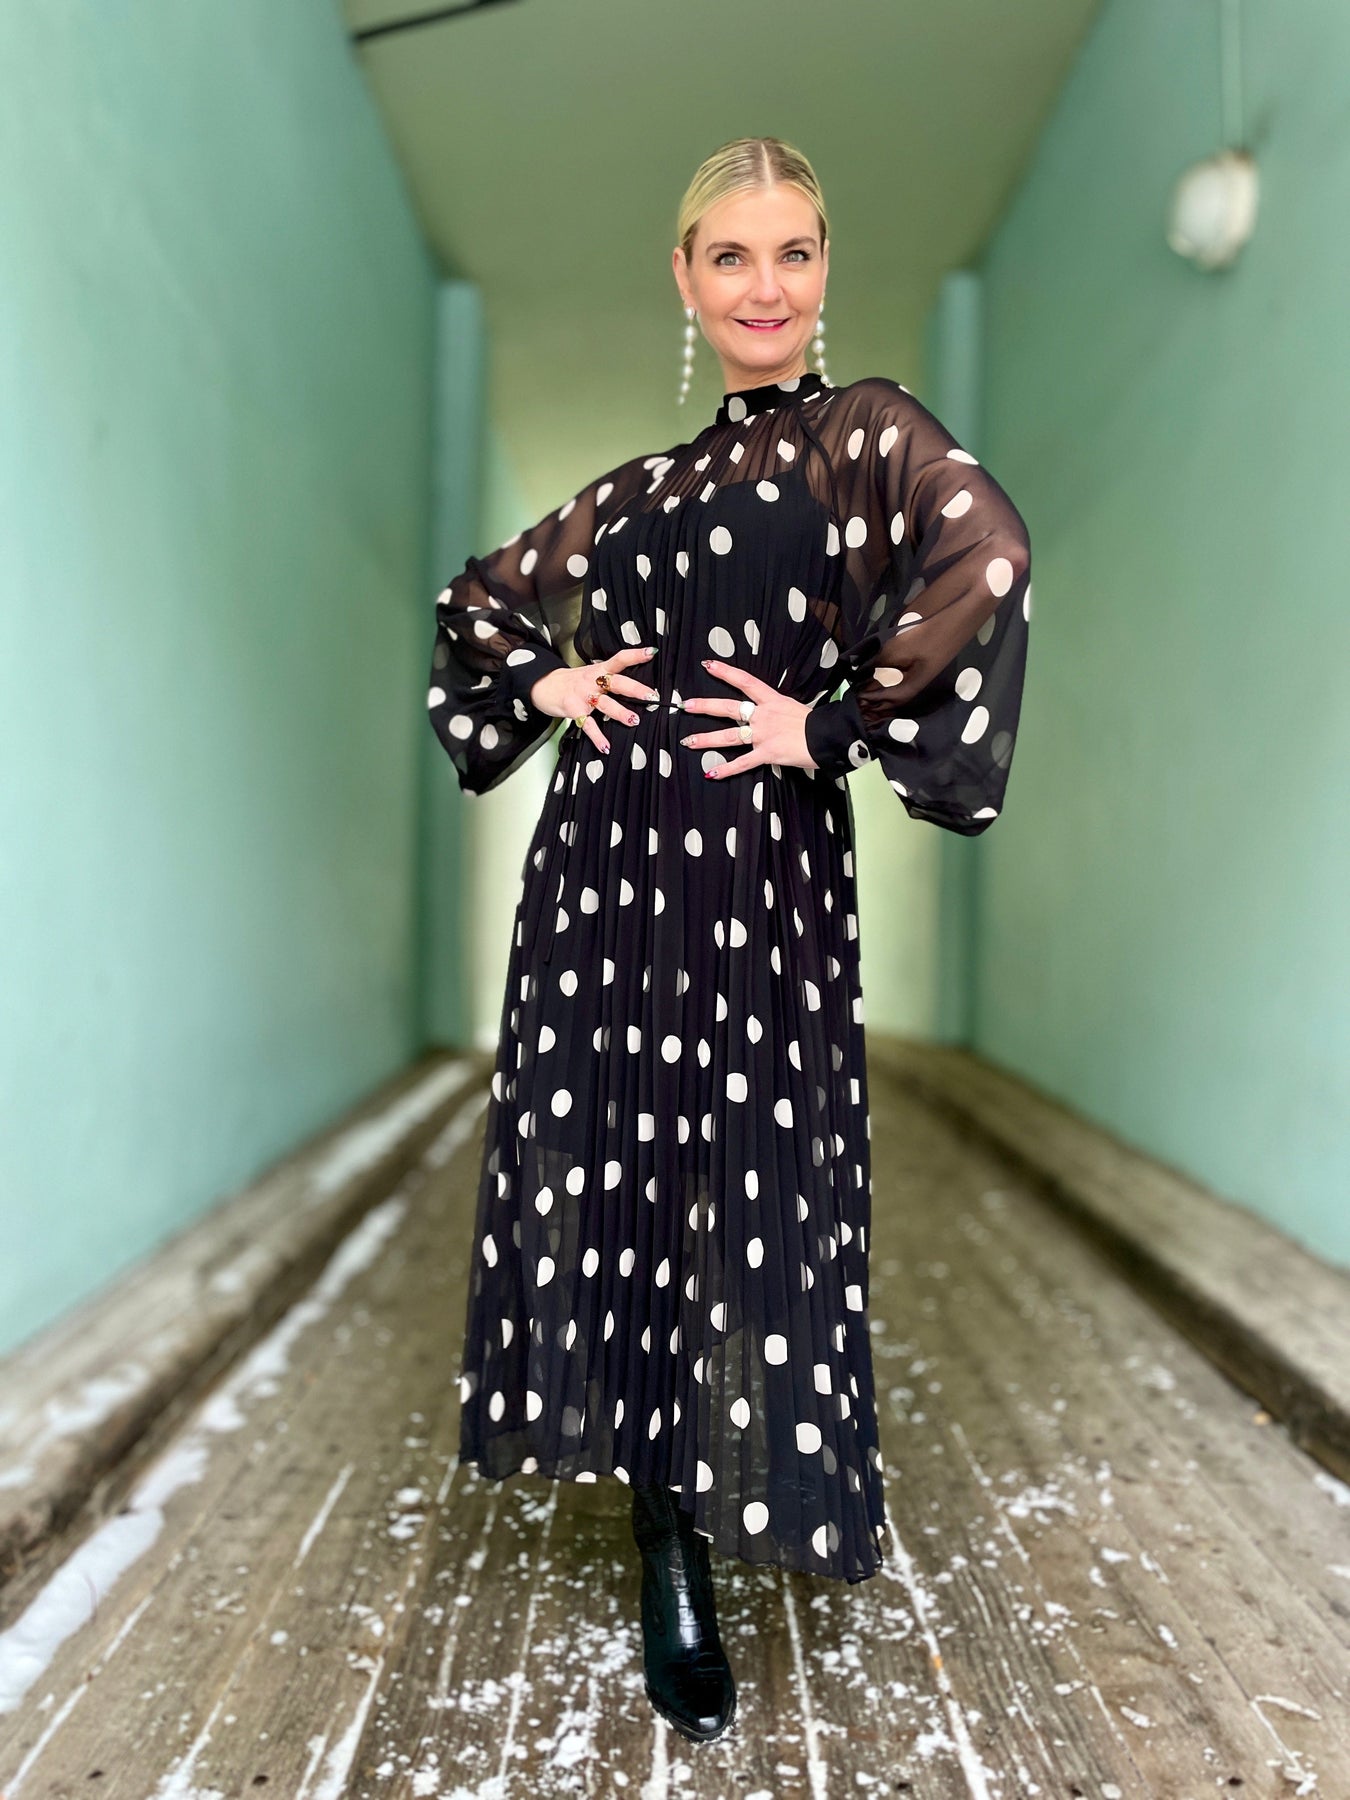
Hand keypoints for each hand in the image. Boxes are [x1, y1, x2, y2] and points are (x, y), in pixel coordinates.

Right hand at [529, 645, 659, 754]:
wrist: (544, 685)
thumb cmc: (573, 682)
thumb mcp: (592, 673)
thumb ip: (610, 676)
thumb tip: (636, 685)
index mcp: (599, 670)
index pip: (619, 659)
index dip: (635, 655)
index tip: (651, 653)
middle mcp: (593, 681)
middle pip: (616, 682)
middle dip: (634, 689)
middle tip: (650, 695)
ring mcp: (584, 696)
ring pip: (605, 704)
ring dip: (620, 712)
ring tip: (634, 720)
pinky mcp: (575, 710)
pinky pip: (588, 725)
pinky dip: (597, 737)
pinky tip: (605, 746)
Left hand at [679, 658, 818, 777]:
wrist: (828, 737)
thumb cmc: (817, 724)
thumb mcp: (795, 709)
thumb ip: (779, 710)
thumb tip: (774, 713)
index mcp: (772, 701)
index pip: (745, 682)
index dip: (726, 672)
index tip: (709, 665)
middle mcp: (763, 715)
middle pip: (729, 708)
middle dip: (705, 706)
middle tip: (686, 705)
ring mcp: (763, 735)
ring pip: (728, 736)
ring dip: (706, 739)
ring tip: (688, 741)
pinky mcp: (767, 753)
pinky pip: (742, 763)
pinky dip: (726, 770)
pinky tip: (711, 773)